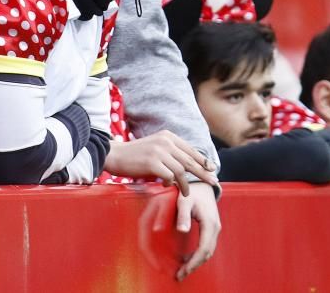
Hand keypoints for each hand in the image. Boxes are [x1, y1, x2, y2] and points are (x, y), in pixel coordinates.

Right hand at [104, 130, 218, 195]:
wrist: (115, 155)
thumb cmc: (136, 155)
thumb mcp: (156, 147)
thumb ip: (170, 153)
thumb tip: (187, 165)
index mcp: (168, 136)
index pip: (191, 150)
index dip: (203, 161)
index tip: (212, 169)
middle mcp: (165, 141)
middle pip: (190, 160)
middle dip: (203, 172)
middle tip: (213, 181)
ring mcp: (159, 151)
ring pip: (181, 170)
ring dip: (186, 184)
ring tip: (186, 193)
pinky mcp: (152, 162)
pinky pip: (169, 176)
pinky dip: (171, 183)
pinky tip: (168, 186)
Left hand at [174, 183, 220, 281]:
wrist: (201, 182)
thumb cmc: (191, 191)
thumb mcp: (184, 201)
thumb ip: (183, 215)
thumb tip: (182, 231)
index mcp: (209, 223)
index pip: (203, 249)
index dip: (193, 263)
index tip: (183, 271)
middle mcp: (215, 228)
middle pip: (207, 253)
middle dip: (194, 266)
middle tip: (180, 275)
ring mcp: (215, 228)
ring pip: (208, 250)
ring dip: (197, 261)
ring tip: (183, 270)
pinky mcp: (212, 227)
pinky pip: (207, 245)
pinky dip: (199, 254)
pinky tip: (188, 258)